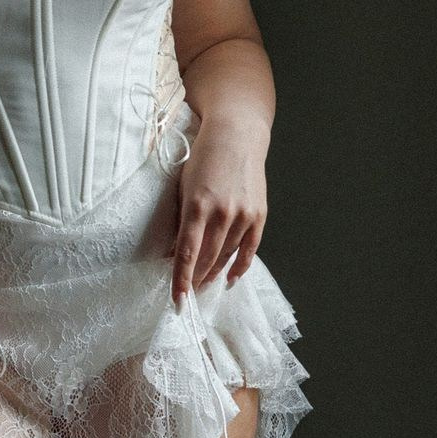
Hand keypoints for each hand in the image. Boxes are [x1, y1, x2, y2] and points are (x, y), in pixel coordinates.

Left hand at [172, 120, 266, 302]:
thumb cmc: (203, 160)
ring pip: (227, 256)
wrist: (236, 136)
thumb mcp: (184, 187)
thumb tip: (177, 253)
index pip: (187, 253)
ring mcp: (243, 215)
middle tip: (188, 294)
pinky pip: (250, 249)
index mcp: (198, 206)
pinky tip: (231, 279)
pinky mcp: (259, 215)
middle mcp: (222, 213)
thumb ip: (183, 220)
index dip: (181, 280)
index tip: (177, 301)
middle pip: (207, 259)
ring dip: (214, 273)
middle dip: (196, 280)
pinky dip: (239, 266)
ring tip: (203, 285)